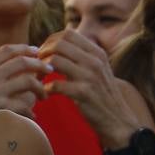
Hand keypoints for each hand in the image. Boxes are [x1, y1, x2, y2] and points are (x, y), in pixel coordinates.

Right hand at [0, 44, 51, 118]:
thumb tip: (14, 65)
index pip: (6, 50)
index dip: (24, 48)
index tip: (36, 51)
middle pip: (22, 62)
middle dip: (39, 64)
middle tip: (49, 69)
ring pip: (28, 81)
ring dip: (40, 88)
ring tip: (44, 96)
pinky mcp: (1, 109)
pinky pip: (25, 105)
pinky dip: (31, 112)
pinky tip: (33, 117)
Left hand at [38, 30, 137, 145]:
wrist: (118, 120)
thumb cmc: (102, 95)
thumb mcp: (98, 70)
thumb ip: (82, 56)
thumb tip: (59, 44)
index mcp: (97, 53)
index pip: (68, 34)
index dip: (50, 41)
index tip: (44, 53)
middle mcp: (94, 61)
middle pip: (59, 44)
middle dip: (43, 52)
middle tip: (37, 65)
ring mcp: (90, 76)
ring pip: (55, 60)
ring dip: (41, 69)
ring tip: (39, 79)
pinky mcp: (84, 93)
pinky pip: (56, 84)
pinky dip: (46, 88)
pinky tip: (47, 93)